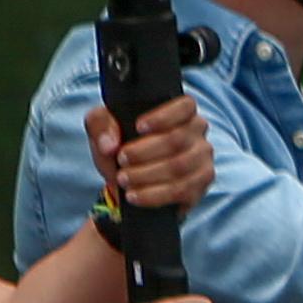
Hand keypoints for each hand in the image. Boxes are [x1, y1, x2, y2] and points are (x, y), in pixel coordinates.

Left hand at [87, 97, 214, 217]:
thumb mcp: (104, 129)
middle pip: (177, 139)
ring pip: (179, 166)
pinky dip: (154, 195)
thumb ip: (100, 126)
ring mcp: (202, 158)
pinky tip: (135, 196)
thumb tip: (109, 145)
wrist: (129, 181)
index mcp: (181, 112)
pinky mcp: (201, 184)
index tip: (138, 127)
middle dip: (145, 152)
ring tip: (123, 179)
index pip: (185, 106)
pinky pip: (181, 190)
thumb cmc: (122, 146)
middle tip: (121, 159)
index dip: (163, 116)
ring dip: (147, 175)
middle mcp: (198, 132)